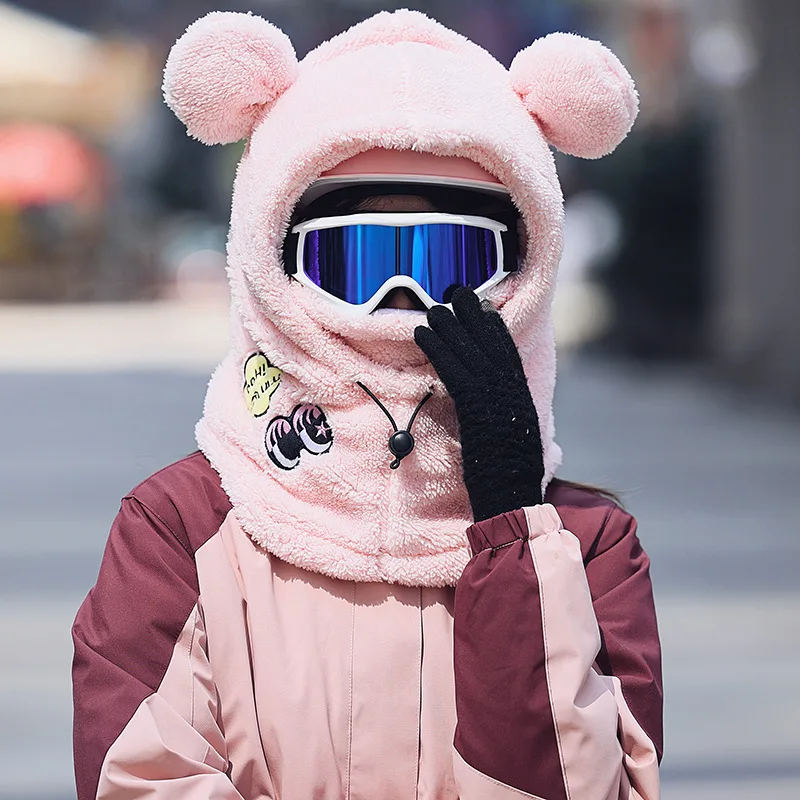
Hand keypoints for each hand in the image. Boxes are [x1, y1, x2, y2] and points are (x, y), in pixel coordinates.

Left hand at [414, 287, 543, 521]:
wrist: (513, 502)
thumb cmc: (510, 482)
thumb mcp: (514, 444)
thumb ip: (506, 421)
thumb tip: (498, 409)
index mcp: (523, 401)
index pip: (509, 355)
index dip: (493, 329)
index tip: (482, 308)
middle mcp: (514, 395)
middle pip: (492, 345)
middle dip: (474, 317)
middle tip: (457, 292)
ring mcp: (499, 402)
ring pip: (472, 354)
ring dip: (451, 327)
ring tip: (433, 308)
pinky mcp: (479, 411)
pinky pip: (455, 372)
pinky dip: (438, 350)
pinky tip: (423, 335)